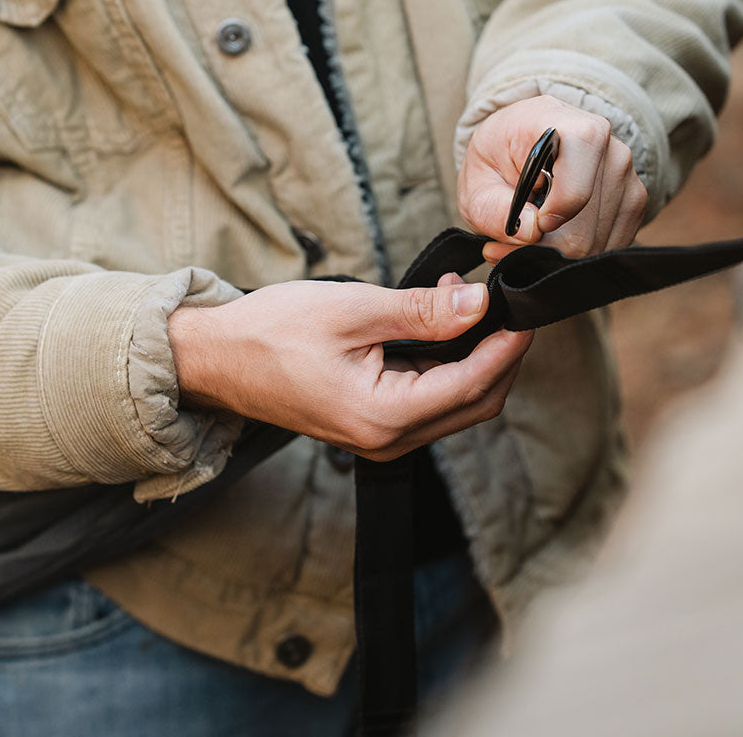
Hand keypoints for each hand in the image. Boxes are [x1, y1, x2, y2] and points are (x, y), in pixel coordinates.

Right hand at [167, 274, 532, 461]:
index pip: (472, 384)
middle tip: (504, 306)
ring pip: (453, 405)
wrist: (216, 359)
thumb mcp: (352, 309)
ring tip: (468, 306)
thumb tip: (479, 303)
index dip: (507, 347)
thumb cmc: (270, 331)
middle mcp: (386, 439)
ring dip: (472, 360)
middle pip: (473, 403)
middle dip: (498, 356)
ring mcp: (377, 438)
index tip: (526, 311)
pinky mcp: (369, 426)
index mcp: (383, 416)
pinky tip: (439, 329)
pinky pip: (426, 403)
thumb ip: (422, 310)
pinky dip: (443, 368)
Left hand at [457, 95, 647, 262]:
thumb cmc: (499, 154)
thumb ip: (492, 209)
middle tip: (503, 248)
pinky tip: (548, 240)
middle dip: (541, 250)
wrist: (524, 138)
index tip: (523, 226)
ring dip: (555, 254)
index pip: (575, 192)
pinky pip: (609, 246)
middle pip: (584, 231)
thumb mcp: (476, 178)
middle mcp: (610, 150)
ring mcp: (627, 177)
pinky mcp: (634, 201)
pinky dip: (576, 254)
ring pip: (597, 245)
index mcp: (572, 129)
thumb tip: (532, 232)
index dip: (547, 222)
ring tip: (521, 239)